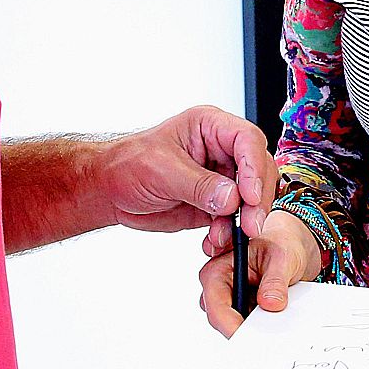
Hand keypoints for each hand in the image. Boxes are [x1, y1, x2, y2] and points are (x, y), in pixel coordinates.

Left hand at [95, 107, 277, 235]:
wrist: (110, 191)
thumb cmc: (127, 165)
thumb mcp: (161, 170)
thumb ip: (199, 185)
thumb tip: (232, 198)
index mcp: (210, 127)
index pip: (247, 140)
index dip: (253, 168)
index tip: (249, 196)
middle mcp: (221, 150)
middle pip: (258, 170)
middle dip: (256, 200)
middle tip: (250, 224)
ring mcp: (221, 177)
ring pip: (252, 197)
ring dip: (243, 220)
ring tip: (222, 236)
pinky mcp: (216, 203)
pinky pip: (235, 218)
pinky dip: (229, 233)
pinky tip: (214, 241)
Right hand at [197, 211, 321, 335]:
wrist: (288, 245)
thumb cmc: (278, 242)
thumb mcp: (282, 257)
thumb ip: (275, 280)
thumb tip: (270, 303)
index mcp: (219, 268)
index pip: (216, 304)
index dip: (230, 324)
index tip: (248, 336)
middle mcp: (219, 285)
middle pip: (221, 319)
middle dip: (243, 328)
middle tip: (267, 332)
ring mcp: (229, 299)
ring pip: (233, 324)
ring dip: (253, 325)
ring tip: (275, 316)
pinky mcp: (240, 309)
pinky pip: (246, 325)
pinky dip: (260, 325)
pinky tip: (274, 317)